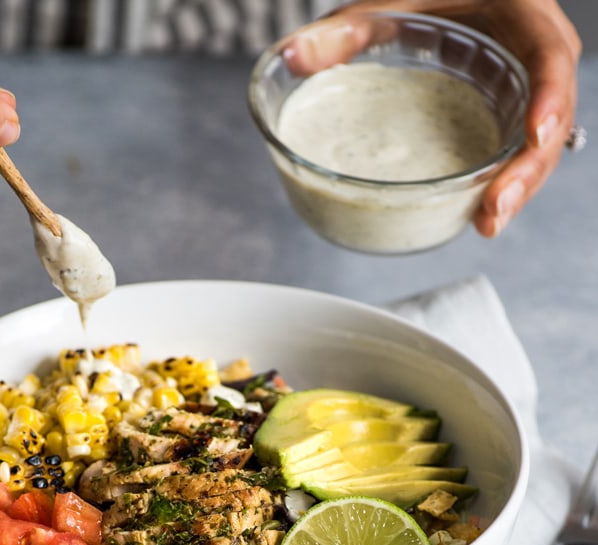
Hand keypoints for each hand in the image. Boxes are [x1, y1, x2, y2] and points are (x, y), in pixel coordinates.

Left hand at [284, 0, 581, 236]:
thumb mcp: (386, 0)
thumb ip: (343, 31)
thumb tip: (292, 56)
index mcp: (521, 13)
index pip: (552, 57)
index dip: (549, 99)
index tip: (532, 136)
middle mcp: (529, 56)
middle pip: (550, 118)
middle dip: (526, 170)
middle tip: (493, 210)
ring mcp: (521, 90)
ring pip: (538, 144)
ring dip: (515, 188)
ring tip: (486, 222)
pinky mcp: (504, 114)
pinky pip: (516, 149)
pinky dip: (502, 180)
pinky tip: (481, 212)